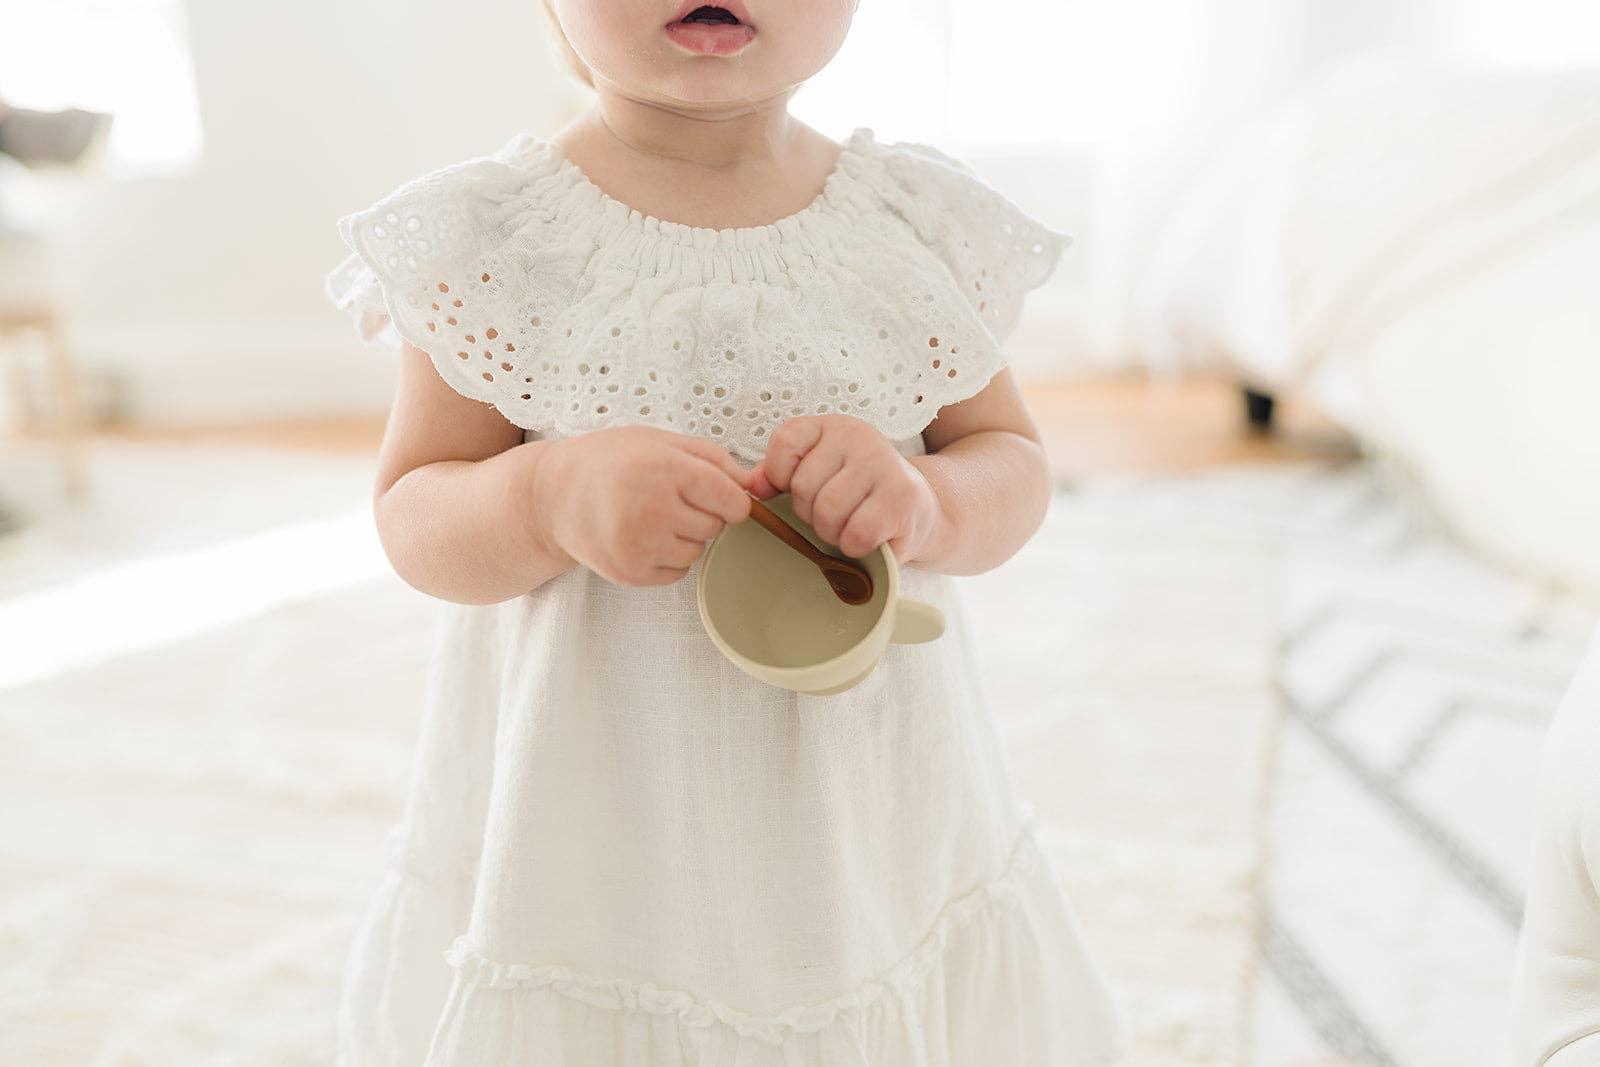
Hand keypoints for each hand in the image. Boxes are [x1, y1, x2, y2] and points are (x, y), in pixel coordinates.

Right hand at [540, 426, 755, 586]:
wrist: (554, 495)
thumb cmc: (611, 461)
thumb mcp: (661, 441)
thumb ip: (714, 458)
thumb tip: (754, 485)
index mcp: (665, 469)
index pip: (732, 501)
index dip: (729, 499)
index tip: (716, 495)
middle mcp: (653, 509)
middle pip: (716, 527)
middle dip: (701, 514)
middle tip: (667, 499)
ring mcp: (639, 545)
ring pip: (697, 552)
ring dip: (684, 537)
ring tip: (650, 517)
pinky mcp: (630, 573)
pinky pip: (676, 573)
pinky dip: (666, 559)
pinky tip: (641, 537)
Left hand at [749, 415, 941, 561]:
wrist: (919, 511)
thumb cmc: (859, 495)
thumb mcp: (818, 474)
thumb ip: (778, 475)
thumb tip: (751, 488)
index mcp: (831, 426)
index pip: (784, 443)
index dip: (781, 477)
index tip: (799, 488)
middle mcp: (859, 437)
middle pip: (803, 487)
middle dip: (810, 514)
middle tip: (834, 515)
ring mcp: (884, 464)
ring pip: (828, 513)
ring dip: (833, 534)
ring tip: (849, 527)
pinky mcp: (902, 499)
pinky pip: (856, 534)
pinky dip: (855, 547)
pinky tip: (868, 538)